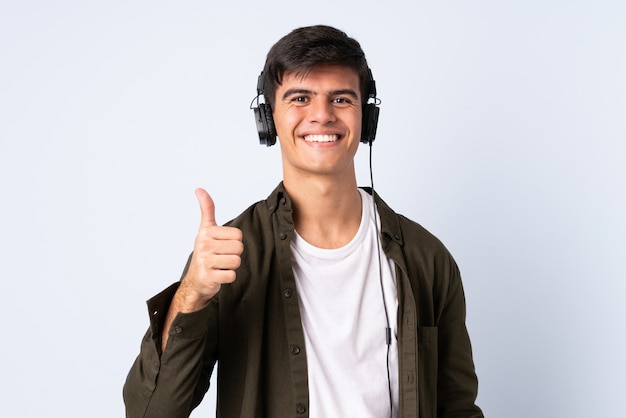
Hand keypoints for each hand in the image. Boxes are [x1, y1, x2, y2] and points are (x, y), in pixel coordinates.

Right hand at [179, 188, 242, 308]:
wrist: (195, 280)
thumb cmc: (204, 253)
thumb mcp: (205, 229)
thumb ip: (207, 209)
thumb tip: (199, 189)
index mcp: (206, 232)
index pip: (238, 235)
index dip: (234, 242)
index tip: (221, 245)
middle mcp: (204, 245)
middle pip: (239, 248)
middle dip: (234, 254)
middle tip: (221, 257)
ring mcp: (205, 262)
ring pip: (236, 262)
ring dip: (231, 266)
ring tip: (219, 266)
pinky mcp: (208, 277)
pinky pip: (232, 275)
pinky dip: (228, 277)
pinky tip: (218, 275)